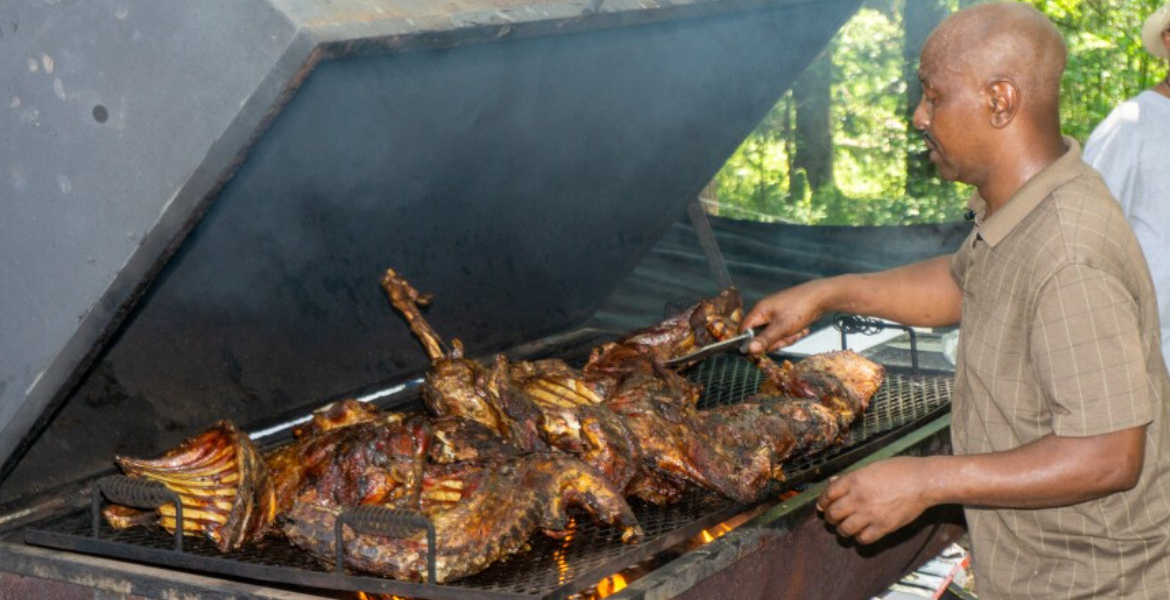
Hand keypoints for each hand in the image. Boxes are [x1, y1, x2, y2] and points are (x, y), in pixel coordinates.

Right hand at [741, 282, 826, 352]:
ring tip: (798, 332)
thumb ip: (764, 339)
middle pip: (762, 335)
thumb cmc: (799, 309)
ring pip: (775, 335)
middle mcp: (765, 312)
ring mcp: (776, 314)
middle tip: (787, 337)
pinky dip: (793, 333)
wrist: (821, 297)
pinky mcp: (786, 317)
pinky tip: (802, 329)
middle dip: (776, 340)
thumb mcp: (781, 328)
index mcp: (759, 311)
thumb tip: (748, 350)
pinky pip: (784, 331)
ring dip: (787, 338)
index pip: (744, 328)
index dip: (749, 341)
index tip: (759, 350)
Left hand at [816, 457, 932, 544]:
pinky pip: (863, 539)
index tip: (822, 505)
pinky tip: (862, 532)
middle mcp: (859, 498)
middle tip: (833, 517)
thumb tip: (833, 482)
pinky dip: (860, 537)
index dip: (822, 501)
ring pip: (844, 529)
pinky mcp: (883, 526)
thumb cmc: (899, 470)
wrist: (923, 481)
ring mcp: (870, 514)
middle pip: (833, 513)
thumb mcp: (871, 467)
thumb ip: (851, 477)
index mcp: (854, 480)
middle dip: (830, 517)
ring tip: (845, 527)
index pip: (828, 494)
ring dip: (842, 529)